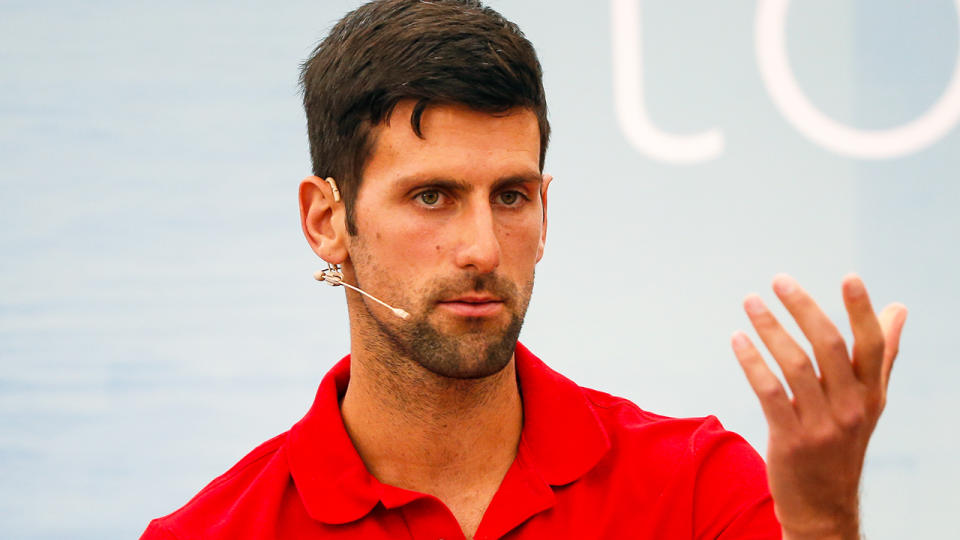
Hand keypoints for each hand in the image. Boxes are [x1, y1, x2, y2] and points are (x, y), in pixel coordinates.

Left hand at [731, 274, 906, 539]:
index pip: (872, 345)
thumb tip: (899, 309)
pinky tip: (738, 339)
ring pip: (794, 364)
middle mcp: (850, 407)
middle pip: (829, 346)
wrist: (824, 505)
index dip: (862, 311)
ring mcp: (821, 425)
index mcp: (871, 393)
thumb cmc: (843, 442)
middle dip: (804, 308)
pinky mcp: (790, 439)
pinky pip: (768, 392)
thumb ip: (883, 356)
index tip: (849, 277)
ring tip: (751, 302)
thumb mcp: (869, 402)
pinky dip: (752, 362)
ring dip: (770, 328)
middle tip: (780, 280)